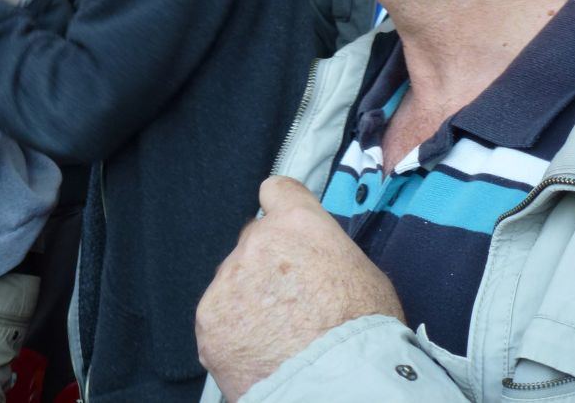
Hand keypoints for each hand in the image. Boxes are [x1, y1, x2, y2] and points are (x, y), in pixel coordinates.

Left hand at [196, 177, 403, 401]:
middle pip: (253, 243)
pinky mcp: (209, 320)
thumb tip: (313, 259)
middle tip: (290, 302)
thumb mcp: (361, 272)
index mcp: (298, 222)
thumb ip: (324, 251)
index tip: (284, 230)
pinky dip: (233, 334)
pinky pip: (218, 319)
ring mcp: (228, 280)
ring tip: (277, 336)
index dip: (281, 210)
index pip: (276, 191)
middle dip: (266, 266)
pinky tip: (259, 353)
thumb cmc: (365, 331)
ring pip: (233, 282)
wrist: (340, 383)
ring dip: (248, 300)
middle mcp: (257, 242)